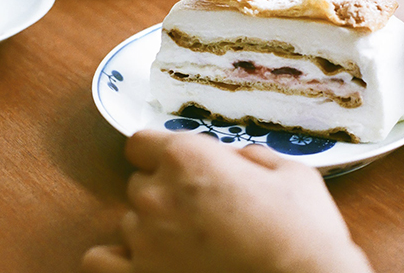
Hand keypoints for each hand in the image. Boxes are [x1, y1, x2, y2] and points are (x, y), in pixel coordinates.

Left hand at [81, 130, 373, 272]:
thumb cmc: (303, 232)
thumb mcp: (291, 173)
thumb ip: (252, 157)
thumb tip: (237, 159)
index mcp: (189, 158)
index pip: (142, 142)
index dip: (163, 152)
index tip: (183, 165)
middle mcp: (157, 195)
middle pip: (140, 183)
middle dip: (166, 190)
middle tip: (203, 209)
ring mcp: (145, 242)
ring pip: (129, 222)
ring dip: (153, 227)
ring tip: (193, 243)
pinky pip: (100, 261)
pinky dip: (117, 259)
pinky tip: (143, 261)